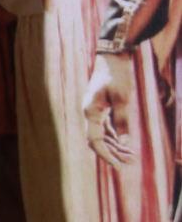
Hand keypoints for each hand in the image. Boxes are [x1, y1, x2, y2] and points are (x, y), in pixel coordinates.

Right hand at [83, 53, 133, 167]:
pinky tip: (125, 142)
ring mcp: (94, 110)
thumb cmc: (117, 75)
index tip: (118, 165)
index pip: (95, 141)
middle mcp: (89, 114)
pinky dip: (116, 136)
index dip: (106, 155)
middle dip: (114, 153)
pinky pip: (106, 127)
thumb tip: (124, 142)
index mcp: (91, 113)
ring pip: (103, 135)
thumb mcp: (122, 99)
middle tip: (131, 162)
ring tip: (131, 155)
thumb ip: (122, 121)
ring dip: (116, 145)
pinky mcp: (100, 107)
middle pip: (99, 141)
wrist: (113, 56)